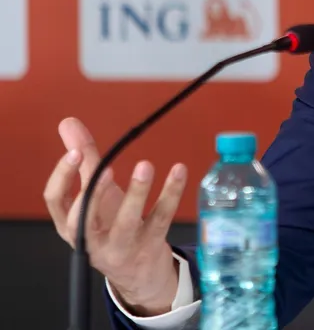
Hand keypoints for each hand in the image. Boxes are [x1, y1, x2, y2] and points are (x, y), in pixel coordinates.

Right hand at [43, 117, 188, 316]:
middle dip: (93, 193)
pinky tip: (178, 170)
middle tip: (106, 166)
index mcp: (71, 224)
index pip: (56, 202)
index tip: (76, 152)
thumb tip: (67, 122)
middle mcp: (91, 239)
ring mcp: (121, 246)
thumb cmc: (110, 225)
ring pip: (127, 222)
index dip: (62, 178)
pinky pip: (161, 218)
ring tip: (145, 165)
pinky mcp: (150, 245)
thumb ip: (84, 160)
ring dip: (136, 194)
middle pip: (84, 220)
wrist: (137, 271)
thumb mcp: (95, 195)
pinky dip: (171, 194)